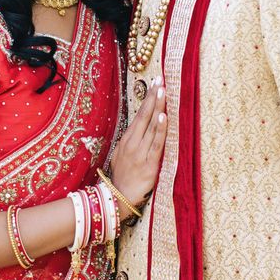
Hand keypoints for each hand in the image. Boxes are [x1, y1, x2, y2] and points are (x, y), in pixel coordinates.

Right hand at [109, 79, 166, 218]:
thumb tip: (141, 131)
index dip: (148, 99)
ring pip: (151, 126)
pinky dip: (159, 129)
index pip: (140, 115)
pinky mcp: (149, 164)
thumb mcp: (121, 157)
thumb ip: (131, 144)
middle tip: (160, 80)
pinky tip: (163, 117)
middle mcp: (132, 143)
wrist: (117, 200)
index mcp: (126, 140)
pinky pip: (156, 144)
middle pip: (145, 115)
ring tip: (163, 91)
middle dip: (153, 96)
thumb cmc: (121, 179)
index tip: (154, 83)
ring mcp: (140, 153)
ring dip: (157, 107)